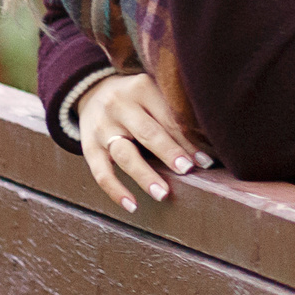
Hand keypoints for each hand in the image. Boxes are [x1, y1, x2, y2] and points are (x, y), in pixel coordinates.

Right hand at [77, 73, 210, 211]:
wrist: (91, 92)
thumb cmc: (135, 99)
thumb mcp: (152, 94)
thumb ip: (172, 113)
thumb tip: (206, 146)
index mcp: (140, 89)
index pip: (166, 118)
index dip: (186, 141)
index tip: (204, 161)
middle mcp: (118, 105)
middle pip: (146, 132)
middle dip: (168, 152)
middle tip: (186, 170)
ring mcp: (101, 127)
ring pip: (124, 154)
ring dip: (144, 175)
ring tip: (162, 193)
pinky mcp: (89, 146)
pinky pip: (101, 172)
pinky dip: (115, 191)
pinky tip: (132, 205)